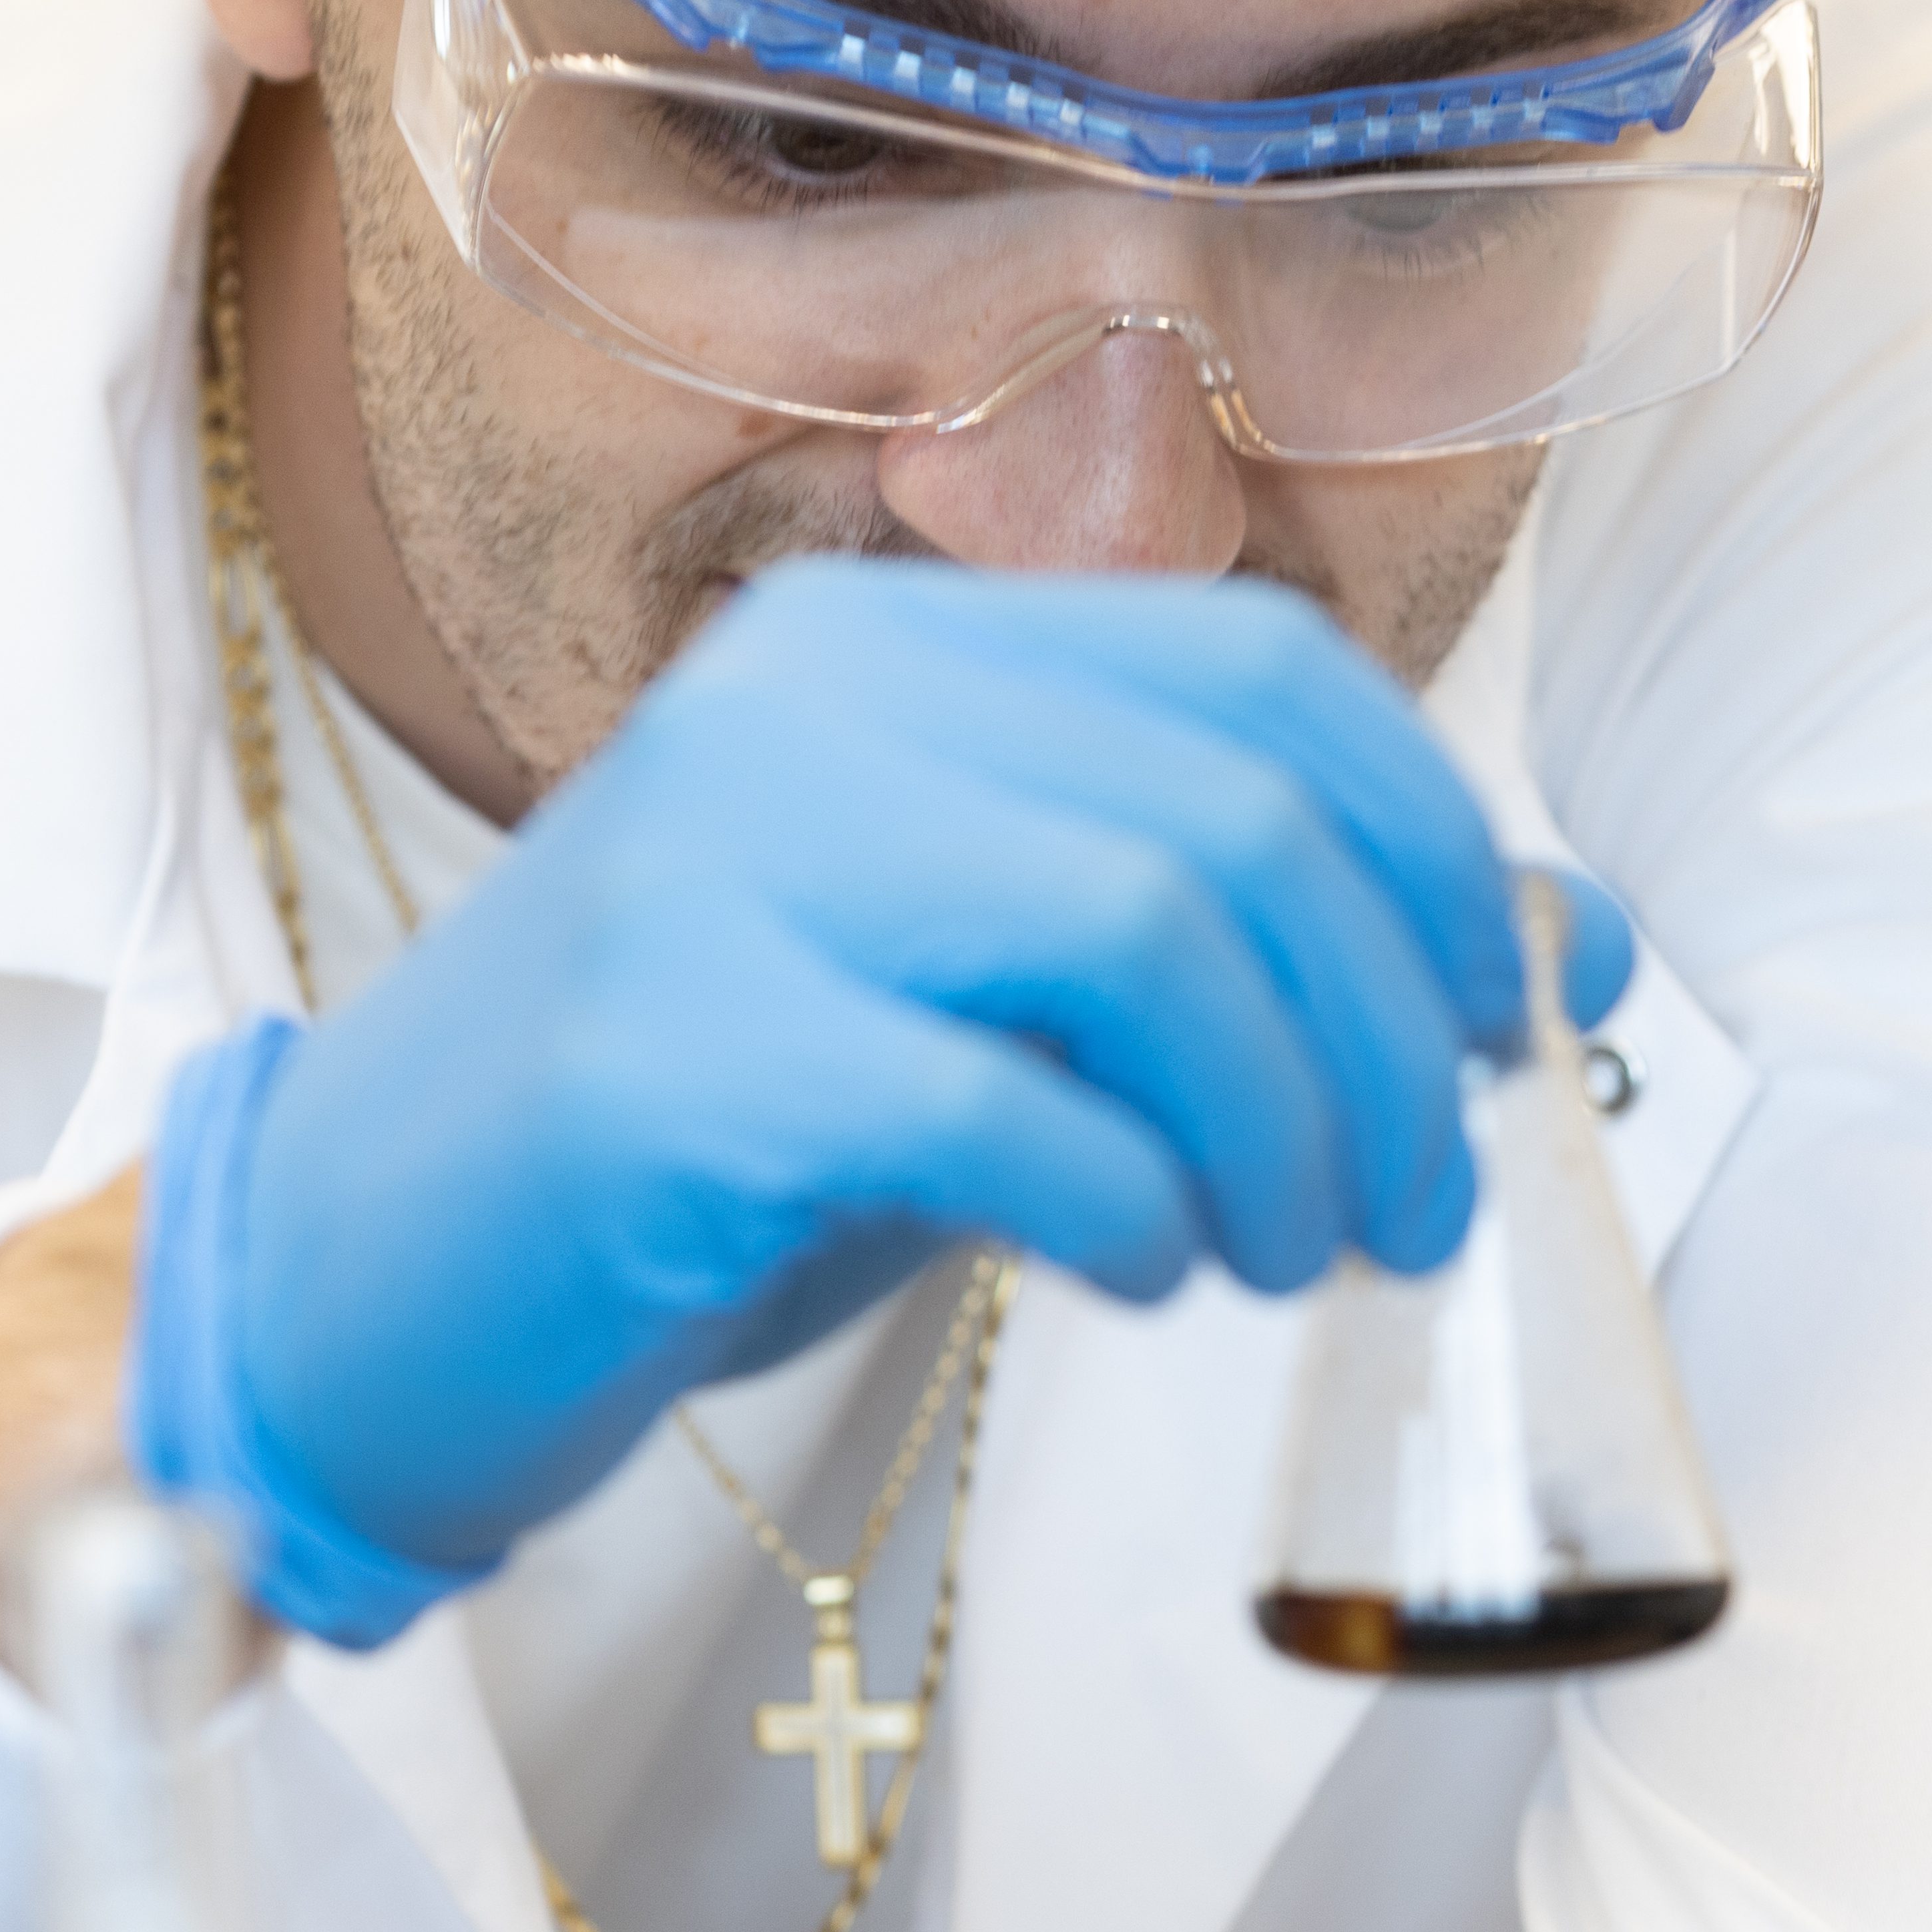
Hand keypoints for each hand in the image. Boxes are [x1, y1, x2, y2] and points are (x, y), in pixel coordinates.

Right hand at [125, 566, 1629, 1644]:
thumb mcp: (996, 1005)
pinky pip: (999, 1107)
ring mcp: (717, 872)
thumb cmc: (718, 1138)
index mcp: (888, 651)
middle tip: (1414, 1202)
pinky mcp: (672, 1061)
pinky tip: (1134, 1268)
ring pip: (1143, 939)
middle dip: (1388, 1032)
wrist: (363, 1280)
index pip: (1259, 676)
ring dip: (1284, 1130)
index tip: (1494, 1027)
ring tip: (1284, 1252)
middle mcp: (799, 710)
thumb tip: (1568, 943)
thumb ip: (1239, 951)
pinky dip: (1130, 1206)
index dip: (1433, 849)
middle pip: (1231, 816)